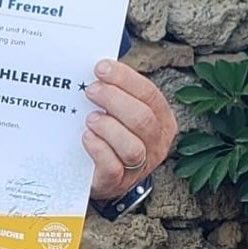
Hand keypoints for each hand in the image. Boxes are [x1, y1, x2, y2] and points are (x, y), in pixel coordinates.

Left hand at [82, 58, 176, 200]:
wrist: (98, 172)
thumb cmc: (109, 132)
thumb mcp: (118, 109)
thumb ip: (113, 89)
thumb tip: (95, 66)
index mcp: (161, 119)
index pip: (149, 94)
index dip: (125, 78)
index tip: (100, 68)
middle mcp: (155, 143)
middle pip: (143, 119)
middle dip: (114, 100)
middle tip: (91, 91)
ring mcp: (139, 166)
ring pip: (132, 147)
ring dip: (109, 128)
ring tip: (90, 118)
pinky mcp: (116, 182)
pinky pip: (113, 167)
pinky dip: (99, 150)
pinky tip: (87, 137)